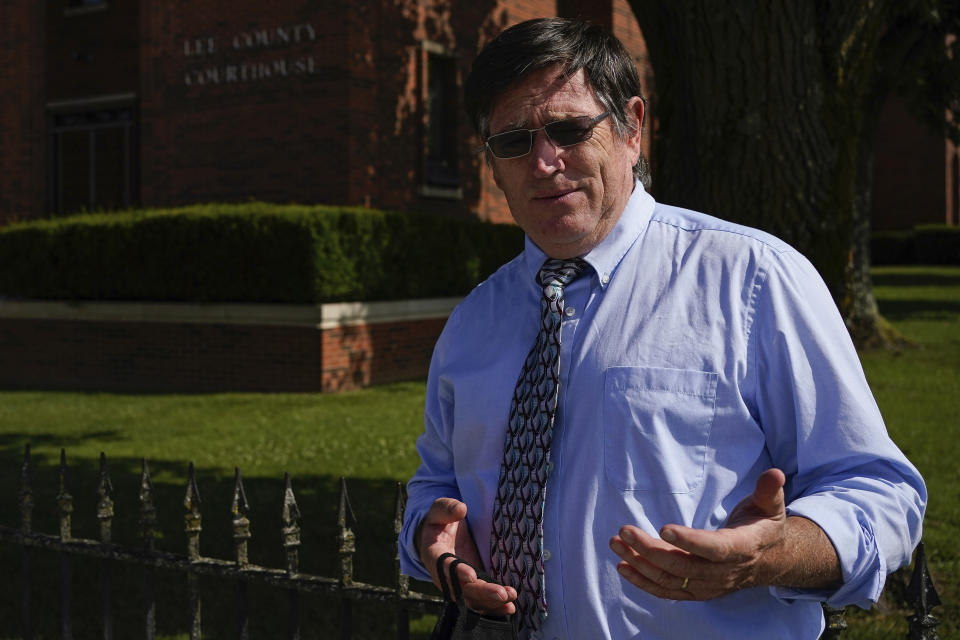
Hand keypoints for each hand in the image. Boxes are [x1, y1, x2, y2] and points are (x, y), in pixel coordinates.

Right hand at [417, 497, 516, 614]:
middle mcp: (445, 577)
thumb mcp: (439, 510)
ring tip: (510, 601)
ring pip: (473, 600)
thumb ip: (447, 508)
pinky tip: (509, 608)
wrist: (439, 539)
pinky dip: (494, 608)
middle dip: (482, 592)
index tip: (471, 575)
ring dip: (491, 603)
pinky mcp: (472, 589)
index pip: (445, 566)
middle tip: (501, 593)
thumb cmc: (440, 523)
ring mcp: (459, 586)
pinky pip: (481, 603)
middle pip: (462, 590)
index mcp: (435, 556)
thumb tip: (461, 509)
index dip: (456, 572)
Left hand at [609, 468, 836, 599]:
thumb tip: (775, 473)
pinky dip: (643, 582)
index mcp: (740, 549)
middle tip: (625, 531)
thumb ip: (768, 490)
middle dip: (650, 550)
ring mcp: (708, 585)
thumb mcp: (769, 506)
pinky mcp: (696, 591)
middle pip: (683, 566)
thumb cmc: (762, 526)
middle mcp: (722, 572)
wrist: (768, 560)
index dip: (689, 541)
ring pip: (670, 579)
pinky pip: (667, 591)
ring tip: (616, 542)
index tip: (664, 528)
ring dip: (640, 563)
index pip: (713, 549)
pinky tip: (623, 566)